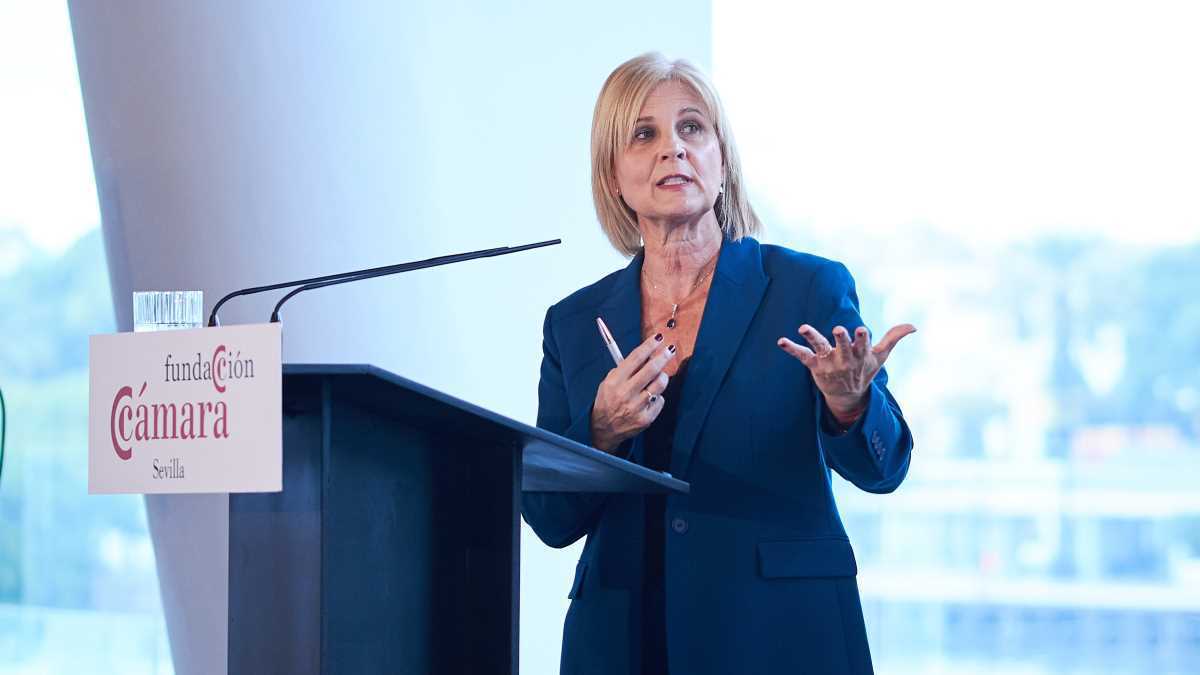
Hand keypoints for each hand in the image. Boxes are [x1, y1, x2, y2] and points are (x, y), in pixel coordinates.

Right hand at [590, 333, 676, 452]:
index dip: (649, 346)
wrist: (604, 429)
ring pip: (660, 384)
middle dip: (663, 356)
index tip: (658, 338)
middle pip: (651, 369)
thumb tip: (646, 355)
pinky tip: (650, 398)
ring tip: (660, 376)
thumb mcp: (608, 382)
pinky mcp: (646, 419)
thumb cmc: (607, 400)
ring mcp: (637, 407)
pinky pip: (660, 400)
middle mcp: (625, 393)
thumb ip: (625, 369)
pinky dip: (657, 396)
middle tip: (670, 349)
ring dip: (663, 376)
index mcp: (615, 381)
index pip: (635, 358)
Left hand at [777, 323, 915, 423]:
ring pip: (820, 347)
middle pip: (842, 346)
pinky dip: (791, 348)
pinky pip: (801, 355)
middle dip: (841, 338)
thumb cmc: (864, 370)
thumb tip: (914, 326)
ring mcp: (828, 362)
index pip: (862, 345)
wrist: (848, 396)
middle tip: (839, 329)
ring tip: (803, 327)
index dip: (861, 338)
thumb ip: (894, 338)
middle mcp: (844, 358)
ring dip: (812, 336)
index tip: (861, 330)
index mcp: (860, 355)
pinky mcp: (814, 365)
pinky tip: (781, 341)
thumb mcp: (880, 356)